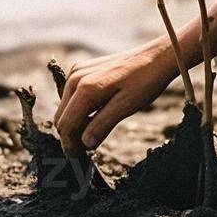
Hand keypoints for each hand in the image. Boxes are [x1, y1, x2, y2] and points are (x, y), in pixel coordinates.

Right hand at [54, 40, 178, 154]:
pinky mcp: (82, 69)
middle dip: (71, 135)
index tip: (79, 160)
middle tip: (88, 149)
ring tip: (94, 133)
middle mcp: (76, 77)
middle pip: (61, 117)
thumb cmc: (145, 81)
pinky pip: (72, 95)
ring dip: (75, 122)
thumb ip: (102, 124)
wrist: (156, 57)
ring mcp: (78, 71)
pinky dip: (79, 109)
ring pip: (65, 107)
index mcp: (85, 88)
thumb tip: (85, 144)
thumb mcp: (126, 106)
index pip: (66, 125)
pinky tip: (97, 114)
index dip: (71, 145)